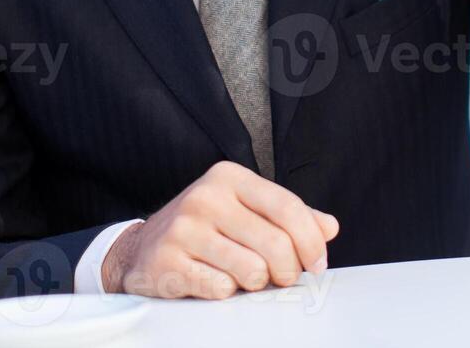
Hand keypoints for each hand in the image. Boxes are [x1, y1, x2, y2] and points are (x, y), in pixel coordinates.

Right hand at [100, 160, 338, 297]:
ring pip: (252, 270)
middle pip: (275, 244)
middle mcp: (206, 198)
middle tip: (282, 277)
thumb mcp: (244, 210)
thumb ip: (288, 216)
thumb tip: (328, 228)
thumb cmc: (203, 229)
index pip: (287, 207)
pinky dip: (226, 292)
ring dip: (257, 283)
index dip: (311, 241)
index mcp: (229, 177)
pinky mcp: (168, 262)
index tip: (317, 263)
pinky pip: (221, 289)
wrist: (140, 249)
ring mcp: (184, 230)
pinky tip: (215, 281)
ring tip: (246, 277)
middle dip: (288, 270)